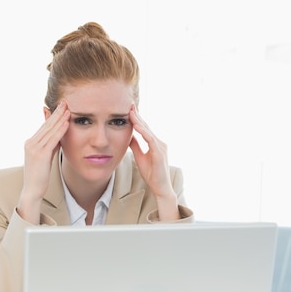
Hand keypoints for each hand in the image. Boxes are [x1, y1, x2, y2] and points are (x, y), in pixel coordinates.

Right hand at [17, 102, 69, 223]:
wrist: (32, 191)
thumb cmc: (40, 176)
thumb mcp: (45, 157)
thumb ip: (50, 145)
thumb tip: (58, 136)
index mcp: (31, 143)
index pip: (44, 126)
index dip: (53, 116)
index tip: (61, 106)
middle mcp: (30, 143)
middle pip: (46, 125)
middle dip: (56, 113)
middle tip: (65, 102)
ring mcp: (34, 148)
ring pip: (49, 130)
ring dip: (59, 118)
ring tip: (68, 109)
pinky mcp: (40, 155)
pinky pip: (52, 140)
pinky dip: (60, 130)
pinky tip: (66, 123)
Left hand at [129, 105, 179, 220]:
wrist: (160, 187)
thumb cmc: (152, 174)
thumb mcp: (140, 156)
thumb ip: (136, 146)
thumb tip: (129, 136)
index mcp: (155, 143)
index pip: (145, 128)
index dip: (137, 119)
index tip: (129, 109)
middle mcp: (160, 143)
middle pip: (147, 126)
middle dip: (138, 115)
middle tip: (129, 104)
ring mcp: (161, 147)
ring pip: (148, 131)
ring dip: (139, 121)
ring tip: (131, 112)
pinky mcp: (159, 153)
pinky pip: (151, 140)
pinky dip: (143, 132)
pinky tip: (136, 126)